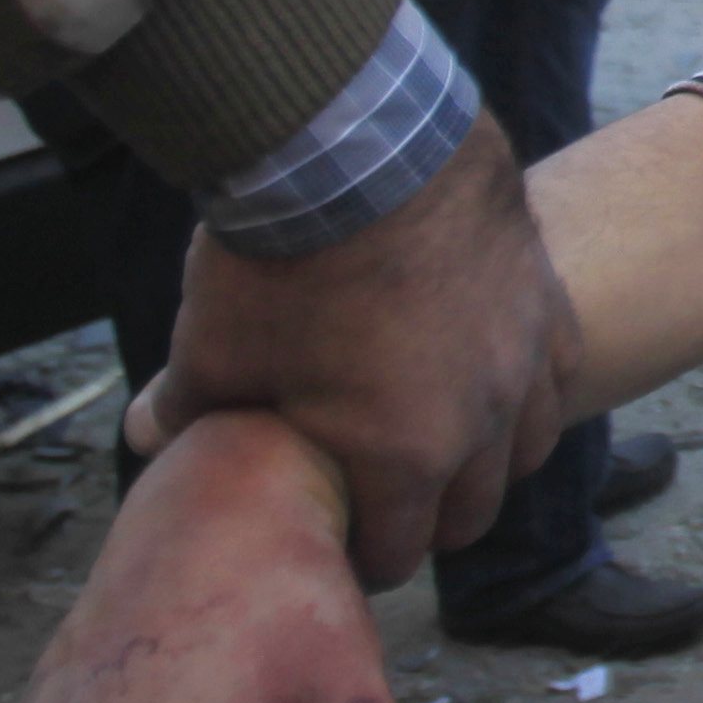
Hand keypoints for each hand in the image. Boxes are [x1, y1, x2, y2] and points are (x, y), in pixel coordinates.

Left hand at [132, 116, 576, 591]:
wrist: (355, 144)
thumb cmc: (281, 259)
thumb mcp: (214, 347)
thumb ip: (186, 409)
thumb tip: (145, 439)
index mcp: (402, 456)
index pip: (398, 551)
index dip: (364, 557)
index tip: (340, 544)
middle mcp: (481, 420)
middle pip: (472, 513)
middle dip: (430, 520)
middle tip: (388, 502)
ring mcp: (523, 357)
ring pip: (525, 449)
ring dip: (488, 462)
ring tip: (449, 445)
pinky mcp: (545, 296)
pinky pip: (557, 371)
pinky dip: (526, 388)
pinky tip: (492, 374)